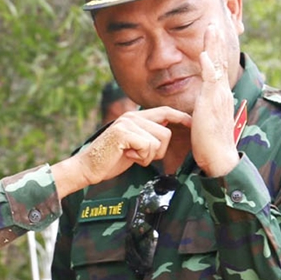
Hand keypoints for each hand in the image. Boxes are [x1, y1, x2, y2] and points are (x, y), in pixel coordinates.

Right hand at [52, 107, 191, 197]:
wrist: (88, 168)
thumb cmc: (110, 160)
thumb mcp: (133, 145)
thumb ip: (147, 135)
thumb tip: (167, 130)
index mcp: (135, 117)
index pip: (164, 112)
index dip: (180, 117)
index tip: (192, 123)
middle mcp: (132, 116)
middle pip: (165, 133)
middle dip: (158, 151)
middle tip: (139, 156)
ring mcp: (127, 123)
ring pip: (158, 141)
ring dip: (148, 156)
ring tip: (131, 155)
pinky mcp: (124, 133)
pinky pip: (148, 147)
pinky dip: (141, 158)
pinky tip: (127, 156)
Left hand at [191, 23, 239, 176]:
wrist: (219, 159)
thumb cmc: (209, 144)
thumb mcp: (204, 119)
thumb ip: (201, 109)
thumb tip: (196, 106)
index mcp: (219, 95)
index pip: (217, 68)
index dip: (215, 51)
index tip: (212, 35)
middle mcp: (221, 93)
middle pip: (219, 61)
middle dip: (216, 41)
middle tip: (214, 22)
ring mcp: (218, 97)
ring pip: (216, 66)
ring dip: (213, 46)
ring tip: (211, 28)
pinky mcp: (212, 104)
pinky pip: (210, 82)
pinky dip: (207, 67)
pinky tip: (203, 55)